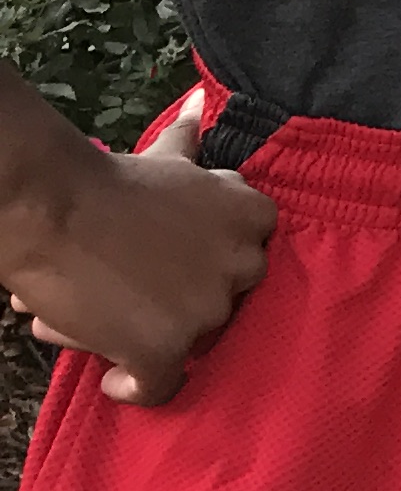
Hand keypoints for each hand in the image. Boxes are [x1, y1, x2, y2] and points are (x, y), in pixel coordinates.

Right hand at [2, 100, 278, 404]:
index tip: (167, 261)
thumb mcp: (167, 160)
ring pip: (185, 341)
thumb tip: (201, 102)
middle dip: (180, 299)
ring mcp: (209, 309)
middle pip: (221, 300)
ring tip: (97, 315)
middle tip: (130, 288)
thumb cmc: (108, 183)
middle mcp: (245, 263)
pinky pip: (162, 387)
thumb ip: (192, 143)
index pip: (244, 255)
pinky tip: (115, 380)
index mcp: (255, 218)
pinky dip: (137, 388)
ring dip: (144, 335)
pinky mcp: (167, 349)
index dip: (203, 261)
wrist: (54, 208)